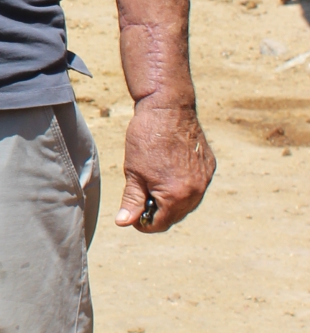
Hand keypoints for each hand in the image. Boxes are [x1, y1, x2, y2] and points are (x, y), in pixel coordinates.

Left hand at [115, 100, 214, 232]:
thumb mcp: (133, 172)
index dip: (142, 223)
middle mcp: (196, 191)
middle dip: (157, 211)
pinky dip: (182, 186)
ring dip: (170, 200)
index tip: (131, 213)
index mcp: (177, 195)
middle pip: (175, 215)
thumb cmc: (147, 139)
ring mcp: (205, 179)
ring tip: (153, 181)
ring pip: (187, 203)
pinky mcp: (209, 166)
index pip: (160, 224)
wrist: (168, 108)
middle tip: (140, 194)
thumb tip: (123, 223)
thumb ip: (131, 200)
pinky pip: (196, 187)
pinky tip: (168, 171)